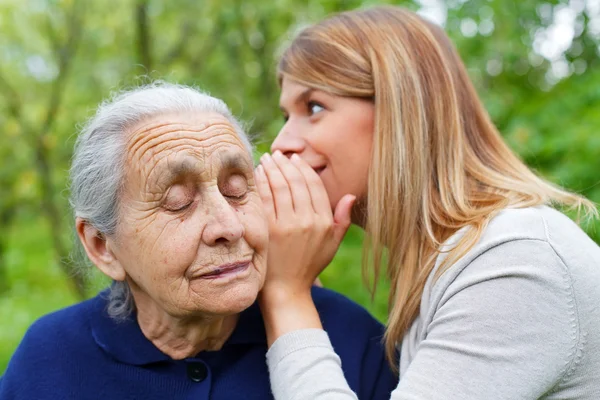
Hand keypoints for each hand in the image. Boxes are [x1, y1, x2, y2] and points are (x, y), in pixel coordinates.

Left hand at [255, 151, 355, 299]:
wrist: (286, 289)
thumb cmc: (308, 265)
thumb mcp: (331, 245)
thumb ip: (342, 219)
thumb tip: (351, 195)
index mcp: (323, 222)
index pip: (314, 186)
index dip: (304, 169)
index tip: (295, 160)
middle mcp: (307, 222)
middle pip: (296, 183)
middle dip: (285, 165)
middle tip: (277, 155)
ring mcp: (286, 226)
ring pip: (280, 187)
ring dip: (272, 169)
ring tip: (266, 160)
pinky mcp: (268, 230)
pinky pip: (264, 199)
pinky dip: (260, 183)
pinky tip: (257, 175)